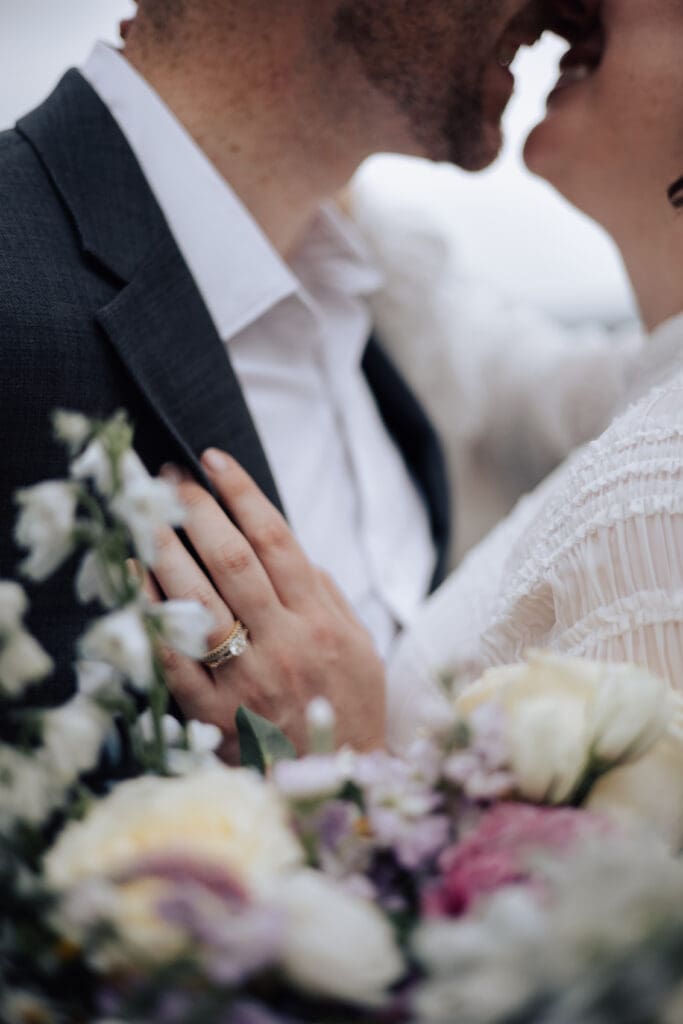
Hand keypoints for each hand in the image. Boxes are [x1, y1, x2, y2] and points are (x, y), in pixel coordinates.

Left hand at [149, 449, 386, 760]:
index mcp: (321, 622)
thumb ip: (329, 596)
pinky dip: (149, 613)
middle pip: (232, 559)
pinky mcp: (213, 712)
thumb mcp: (361, 648)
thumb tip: (294, 553)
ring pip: (199, 599)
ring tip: (144, 510)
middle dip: (196, 508)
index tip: (214, 459)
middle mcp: (284, 643)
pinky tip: (130, 577)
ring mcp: (245, 679)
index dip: (242, 493)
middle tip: (169, 476)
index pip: (277, 540)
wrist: (339, 786)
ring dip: (166, 547)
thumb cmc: (349, 711)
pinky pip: (173, 657)